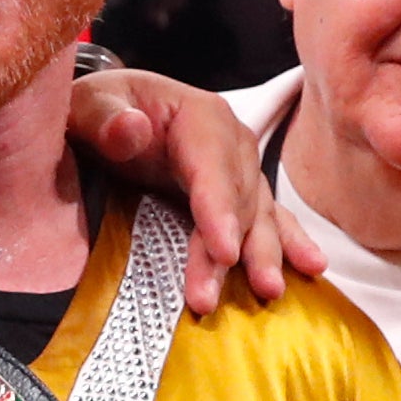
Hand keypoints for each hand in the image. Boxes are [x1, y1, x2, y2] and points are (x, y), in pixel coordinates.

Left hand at [71, 68, 318, 311]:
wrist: (111, 113)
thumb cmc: (100, 110)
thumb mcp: (89, 104)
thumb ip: (104, 117)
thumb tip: (130, 130)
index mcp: (199, 116)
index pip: (213, 165)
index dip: (220, 209)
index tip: (224, 251)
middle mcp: (230, 142)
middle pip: (237, 200)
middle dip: (231, 250)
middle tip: (212, 297)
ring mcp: (240, 170)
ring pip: (257, 216)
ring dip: (263, 255)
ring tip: (268, 291)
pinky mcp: (239, 194)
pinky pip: (269, 219)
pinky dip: (289, 243)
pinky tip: (311, 267)